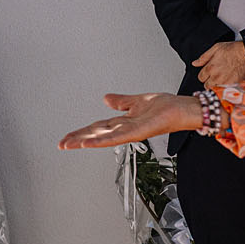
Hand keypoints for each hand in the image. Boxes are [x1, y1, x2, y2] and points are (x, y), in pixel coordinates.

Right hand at [58, 93, 202, 149]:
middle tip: (61, 145)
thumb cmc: (167, 107)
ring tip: (70, 144)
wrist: (183, 109)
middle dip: (78, 140)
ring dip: (85, 142)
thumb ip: (121, 101)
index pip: (97, 128)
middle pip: (96, 134)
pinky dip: (102, 140)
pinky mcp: (138, 132)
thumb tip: (106, 98)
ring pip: (103, 138)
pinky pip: (117, 137)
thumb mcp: (138, 101)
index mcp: (123, 122)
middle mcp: (125, 129)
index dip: (81, 132)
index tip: (67, 137)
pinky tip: (90, 142)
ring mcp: (131, 132)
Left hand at [193, 41, 244, 87]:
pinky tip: (231, 83)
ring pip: (216, 90)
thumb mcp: (217, 48)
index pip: (201, 77)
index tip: (209, 74)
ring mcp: (226, 83)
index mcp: (211, 68)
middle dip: (210, 82)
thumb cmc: (236, 49)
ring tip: (224, 80)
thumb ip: (204, 57)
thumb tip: (195, 63)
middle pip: (207, 86)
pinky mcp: (235, 87)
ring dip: (218, 86)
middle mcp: (217, 77)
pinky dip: (228, 89)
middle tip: (217, 78)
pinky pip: (227, 92)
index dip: (205, 75)